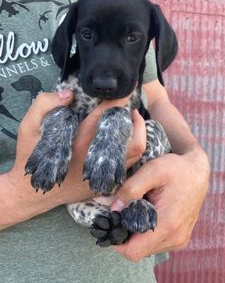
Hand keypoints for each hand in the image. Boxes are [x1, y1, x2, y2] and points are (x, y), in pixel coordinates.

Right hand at [2, 90, 144, 227]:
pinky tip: (122, 141)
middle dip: (137, 120)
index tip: (127, 90)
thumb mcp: (28, 126)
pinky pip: (127, 166)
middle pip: (133, 138)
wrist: (31, 192)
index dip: (121, 100)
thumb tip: (69, 94)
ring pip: (135, 154)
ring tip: (130, 123)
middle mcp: (96, 156)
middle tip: (131, 109)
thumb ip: (45, 104)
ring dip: (138, 135)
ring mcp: (102, 173)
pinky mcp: (103, 183)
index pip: (108, 114)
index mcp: (81, 139)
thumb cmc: (30, 156)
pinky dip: (130, 150)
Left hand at [111, 150, 209, 261]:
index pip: (133, 251)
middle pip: (138, 251)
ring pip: (146, 249)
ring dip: (135, 235)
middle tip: (119, 214)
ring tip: (134, 212)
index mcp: (168, 224)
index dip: (116, 242)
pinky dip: (145, 234)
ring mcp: (179, 240)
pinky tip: (145, 215)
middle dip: (124, 236)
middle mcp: (176, 237)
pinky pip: (156, 244)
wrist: (197, 172)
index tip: (110, 224)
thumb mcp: (152, 170)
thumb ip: (130, 189)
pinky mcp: (180, 238)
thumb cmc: (175, 169)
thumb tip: (113, 208)